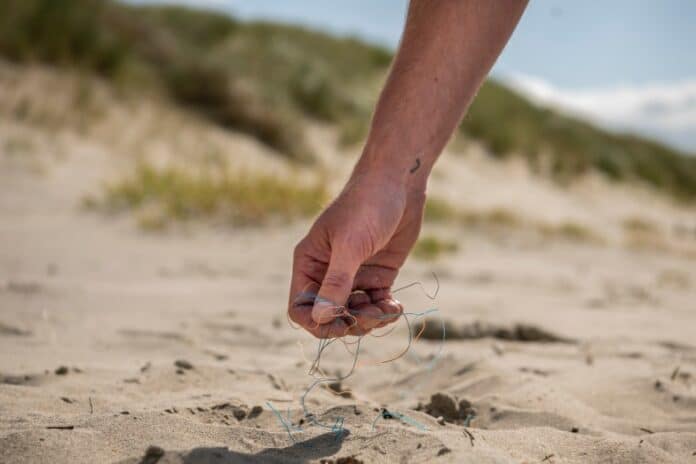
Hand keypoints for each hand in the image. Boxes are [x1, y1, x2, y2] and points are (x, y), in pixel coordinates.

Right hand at [288, 173, 424, 337]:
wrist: (399, 184)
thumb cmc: (367, 207)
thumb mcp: (350, 245)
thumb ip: (336, 283)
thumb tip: (321, 318)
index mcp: (309, 263)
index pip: (301, 307)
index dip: (317, 323)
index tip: (342, 325)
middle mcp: (328, 273)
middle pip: (330, 316)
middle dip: (351, 322)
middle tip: (373, 315)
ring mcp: (354, 275)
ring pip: (355, 314)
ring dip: (371, 320)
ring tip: (388, 310)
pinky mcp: (377, 275)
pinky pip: (375, 304)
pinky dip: (385, 311)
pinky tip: (396, 307)